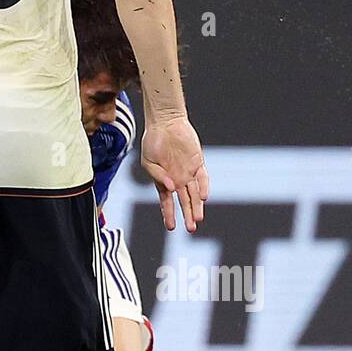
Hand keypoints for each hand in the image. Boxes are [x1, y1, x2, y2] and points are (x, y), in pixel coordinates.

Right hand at [140, 116, 208, 232]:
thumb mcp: (148, 161)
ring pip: (194, 193)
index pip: (167, 202)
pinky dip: (203, 187)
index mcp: (164, 181)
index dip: (168, 214)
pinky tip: (203, 197)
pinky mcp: (197, 162)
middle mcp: (177, 179)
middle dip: (187, 215)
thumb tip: (170, 188)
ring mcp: (188, 172)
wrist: (165, 122)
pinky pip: (203, 177)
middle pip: (184, 201)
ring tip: (198, 219)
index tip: (171, 227)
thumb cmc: (153, 141)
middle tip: (190, 228)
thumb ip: (158, 176)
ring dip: (197, 206)